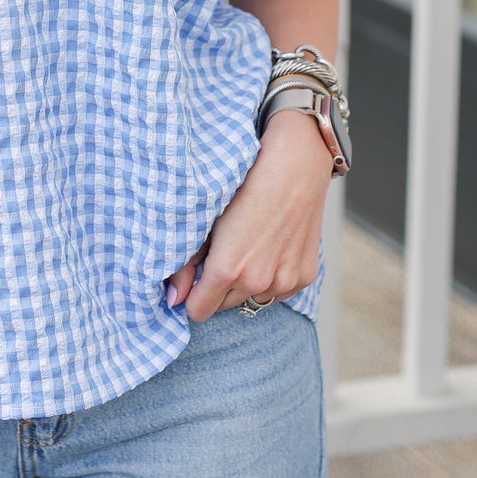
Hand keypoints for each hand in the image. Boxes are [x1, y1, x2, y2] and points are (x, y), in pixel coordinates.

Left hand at [165, 111, 332, 320]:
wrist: (294, 166)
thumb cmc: (244, 186)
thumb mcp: (206, 220)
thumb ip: (185, 264)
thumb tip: (172, 300)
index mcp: (227, 270)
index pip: (199, 311)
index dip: (193, 295)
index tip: (196, 277)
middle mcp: (256, 282)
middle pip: (225, 306)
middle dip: (219, 287)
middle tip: (225, 251)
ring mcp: (283, 282)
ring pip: (253, 299)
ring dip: (247, 284)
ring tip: (249, 247)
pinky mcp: (304, 277)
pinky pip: (279, 292)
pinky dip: (272, 278)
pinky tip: (271, 248)